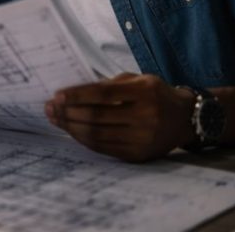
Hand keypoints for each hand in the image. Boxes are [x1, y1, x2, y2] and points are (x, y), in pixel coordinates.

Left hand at [44, 73, 195, 161]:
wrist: (185, 119)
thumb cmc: (154, 94)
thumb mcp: (137, 80)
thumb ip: (109, 85)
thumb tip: (72, 93)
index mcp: (144, 92)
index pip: (103, 94)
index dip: (77, 95)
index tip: (57, 95)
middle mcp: (146, 116)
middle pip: (97, 116)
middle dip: (68, 112)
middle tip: (50, 108)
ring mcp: (143, 138)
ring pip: (97, 135)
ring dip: (71, 127)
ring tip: (56, 119)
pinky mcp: (138, 155)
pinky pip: (104, 148)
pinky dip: (84, 140)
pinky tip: (72, 131)